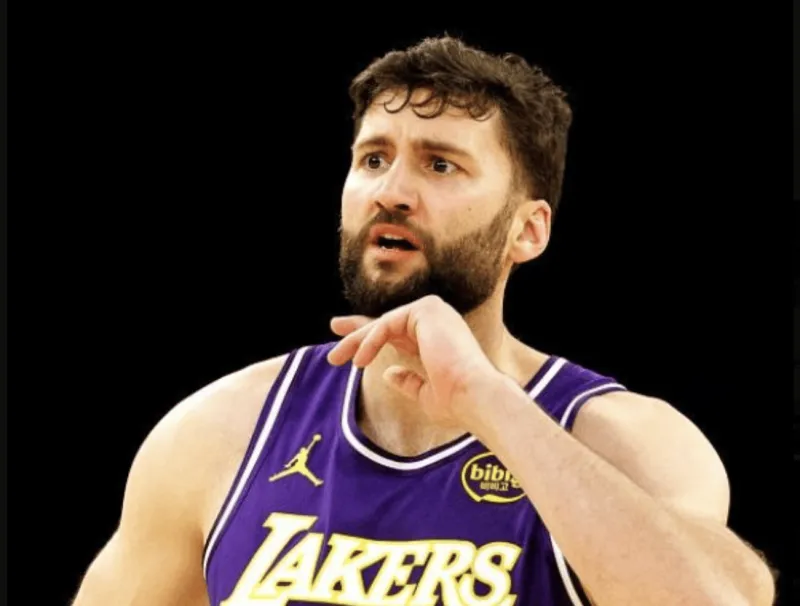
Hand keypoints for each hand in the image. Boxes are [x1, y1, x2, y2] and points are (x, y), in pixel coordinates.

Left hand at [327, 295, 500, 429]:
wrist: (476, 399)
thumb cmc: (457, 403)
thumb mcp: (424, 395)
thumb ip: (408, 381)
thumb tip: (389, 373)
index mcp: (437, 340)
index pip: (399, 332)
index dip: (371, 335)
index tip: (347, 341)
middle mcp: (438, 322)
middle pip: (389, 322)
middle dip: (358, 329)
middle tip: (333, 327)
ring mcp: (434, 312)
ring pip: (385, 322)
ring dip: (358, 340)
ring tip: (336, 359)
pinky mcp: (427, 310)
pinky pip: (388, 323)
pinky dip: (370, 340)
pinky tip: (359, 360)